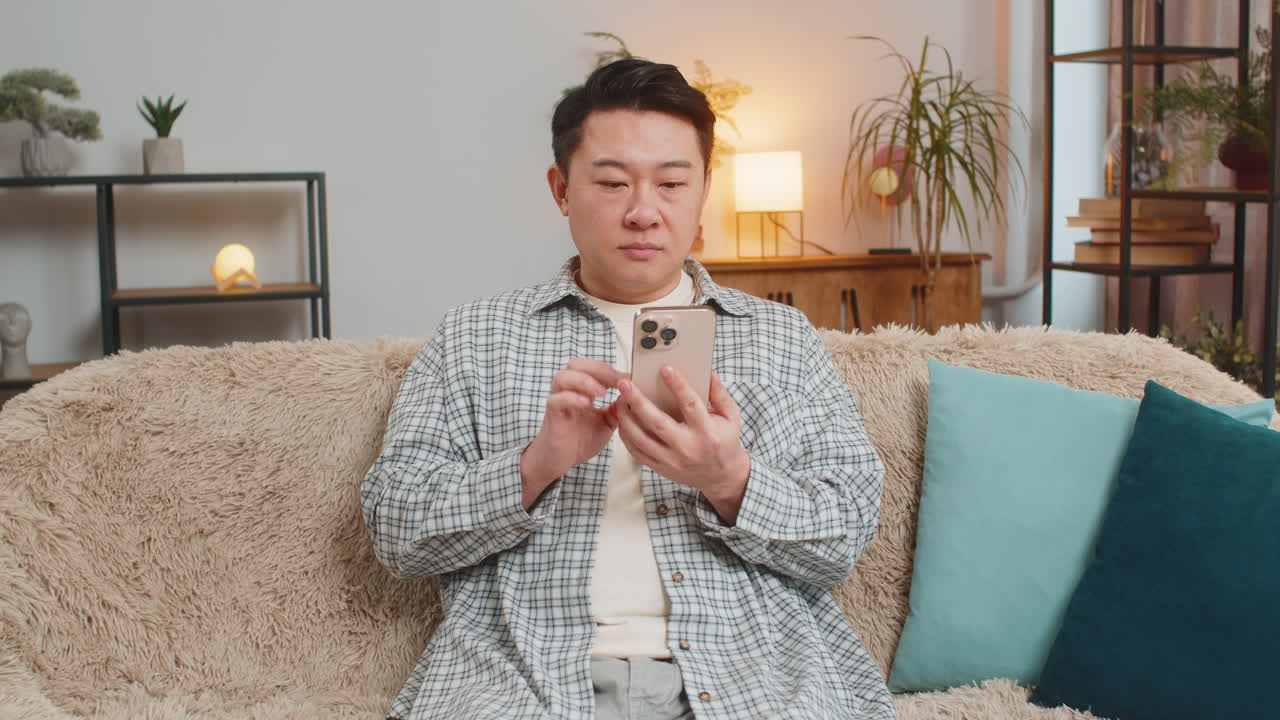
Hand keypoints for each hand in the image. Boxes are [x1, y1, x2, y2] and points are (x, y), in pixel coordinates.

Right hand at [521, 358, 623, 506]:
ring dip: (584, 380)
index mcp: (581, 388)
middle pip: (576, 364)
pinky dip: (571, 398)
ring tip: (601, 392)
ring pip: (563, 377)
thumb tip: (635, 394)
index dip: (611, 370)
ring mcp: (558, 400)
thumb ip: (618, 408)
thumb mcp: (607, 422)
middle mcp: (567, 390)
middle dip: (599, 369)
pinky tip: (586, 404)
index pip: (594, 367)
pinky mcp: (551, 414)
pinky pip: (556, 400)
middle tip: (617, 381)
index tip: (629, 378)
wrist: (561, 460)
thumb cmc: (581, 439)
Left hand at [615, 368, 750, 521]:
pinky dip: (626, 435)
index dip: (678, 385)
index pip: (690, 405)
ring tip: (619, 400)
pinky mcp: (661, 468)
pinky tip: (623, 420)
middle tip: (624, 384)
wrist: (720, 476)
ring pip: (641, 439)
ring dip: (626, 418)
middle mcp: (688, 447)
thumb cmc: (724, 440)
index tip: (665, 368)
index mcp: (707, 432)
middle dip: (638, 401)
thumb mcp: (731, 417)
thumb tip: (709, 372)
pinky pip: (637, 452)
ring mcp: (672, 460)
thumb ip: (720, 394)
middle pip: (657, 423)